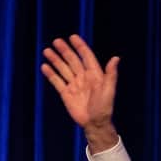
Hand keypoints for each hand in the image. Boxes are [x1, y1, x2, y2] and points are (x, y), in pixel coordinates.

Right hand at [40, 34, 119, 150]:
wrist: (95, 124)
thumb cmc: (104, 108)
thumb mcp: (109, 90)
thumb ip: (111, 74)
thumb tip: (116, 57)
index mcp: (94, 75)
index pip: (86, 57)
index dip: (80, 47)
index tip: (73, 37)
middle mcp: (83, 78)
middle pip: (72, 61)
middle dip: (65, 51)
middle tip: (56, 41)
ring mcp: (74, 85)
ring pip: (63, 69)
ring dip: (55, 60)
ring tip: (47, 51)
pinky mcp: (66, 94)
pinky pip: (57, 81)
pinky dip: (51, 74)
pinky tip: (44, 66)